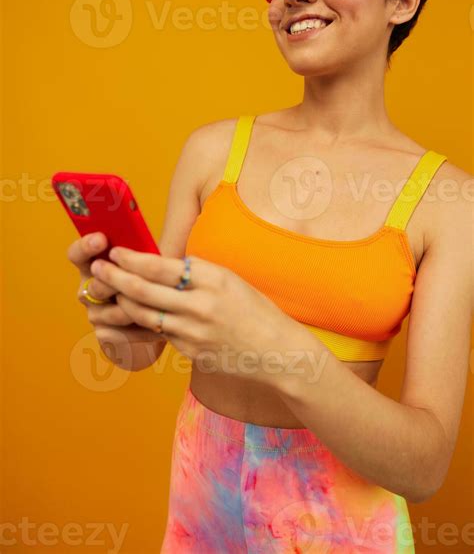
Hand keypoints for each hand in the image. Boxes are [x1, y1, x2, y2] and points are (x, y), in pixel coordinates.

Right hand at [68, 233, 166, 354]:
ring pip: (108, 313)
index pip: (77, 254)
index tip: (101, 239)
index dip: (85, 246)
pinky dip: (139, 331)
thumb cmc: (155, 281)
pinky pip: (118, 334)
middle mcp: (91, 288)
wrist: (158, 318)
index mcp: (96, 263)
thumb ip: (150, 251)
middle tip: (127, 280)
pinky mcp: (106, 334)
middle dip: (111, 283)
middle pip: (92, 286)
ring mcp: (97, 312)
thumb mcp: (152, 263)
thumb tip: (167, 238)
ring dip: (130, 309)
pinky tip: (158, 330)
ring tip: (155, 308)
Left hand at [90, 247, 291, 382]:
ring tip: (107, 291)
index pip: (161, 266)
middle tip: (97, 268)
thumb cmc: (255, 310)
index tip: (116, 252)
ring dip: (121, 302)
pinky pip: (159, 334)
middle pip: (144, 290)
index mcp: (213, 279)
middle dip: (115, 278)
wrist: (277, 351)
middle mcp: (200, 304)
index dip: (132, 259)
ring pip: (144, 315)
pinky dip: (142, 323)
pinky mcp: (190, 351)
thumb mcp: (230, 280)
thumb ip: (198, 273)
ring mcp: (193, 331)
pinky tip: (131, 315)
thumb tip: (165, 266)